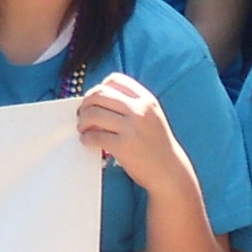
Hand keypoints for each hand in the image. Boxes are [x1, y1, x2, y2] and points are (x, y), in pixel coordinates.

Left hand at [74, 74, 191, 192]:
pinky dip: (86, 138)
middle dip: (86, 103)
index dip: (99, 87)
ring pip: (94, 113)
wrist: (169, 171)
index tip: (94, 100)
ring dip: (83, 121)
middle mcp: (140, 110)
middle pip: (100, 94)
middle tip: (82, 115)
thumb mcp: (151, 116)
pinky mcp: (123, 146)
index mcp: (147, 100)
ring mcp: (132, 128)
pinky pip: (95, 136)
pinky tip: (87, 141)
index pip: (115, 80)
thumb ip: (132, 104)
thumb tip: (97, 98)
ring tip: (83, 129)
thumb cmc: (156, 144)